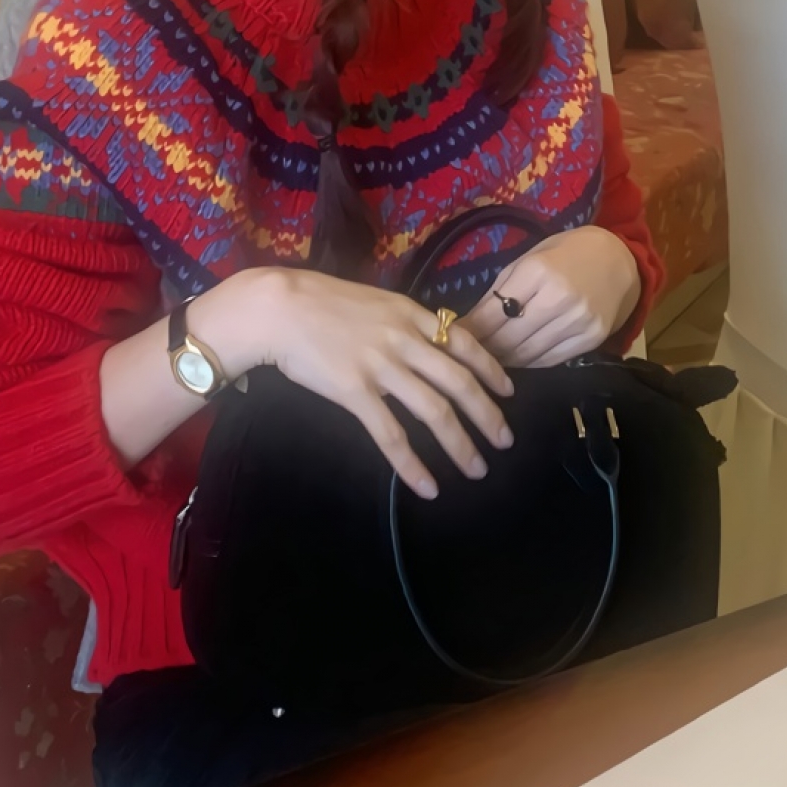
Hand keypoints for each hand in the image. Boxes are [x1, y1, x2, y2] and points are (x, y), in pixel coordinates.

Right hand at [196, 268, 514, 499]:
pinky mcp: (355, 392)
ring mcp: (381, 366)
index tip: (508, 390)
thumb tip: (423, 340)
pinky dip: (412, 465)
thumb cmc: (318, 300)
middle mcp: (405, 340)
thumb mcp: (373, 300)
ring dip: (460, 445)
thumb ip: (401, 322)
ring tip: (476, 469)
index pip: (465, 343)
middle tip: (505, 441)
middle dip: (488, 416)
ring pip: (434, 412)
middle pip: (460, 383)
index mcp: (410, 314)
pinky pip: (391, 435)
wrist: (278, 307)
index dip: (491, 369)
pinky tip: (427, 486)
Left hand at [461, 226, 640, 368]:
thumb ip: (500, 290)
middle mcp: (560, 299)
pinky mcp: (591, 339)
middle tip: (467, 355)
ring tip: (487, 361)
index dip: (471, 330)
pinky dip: (528, 363)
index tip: (452, 338)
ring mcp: (579, 322)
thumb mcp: (529, 259)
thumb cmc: (565, 255)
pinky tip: (515, 361)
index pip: (494, 313)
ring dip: (503, 360)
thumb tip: (469, 324)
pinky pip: (550, 360)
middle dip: (484, 348)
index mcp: (539, 271)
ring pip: (528, 354)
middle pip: (509, 337)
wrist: (618, 260)